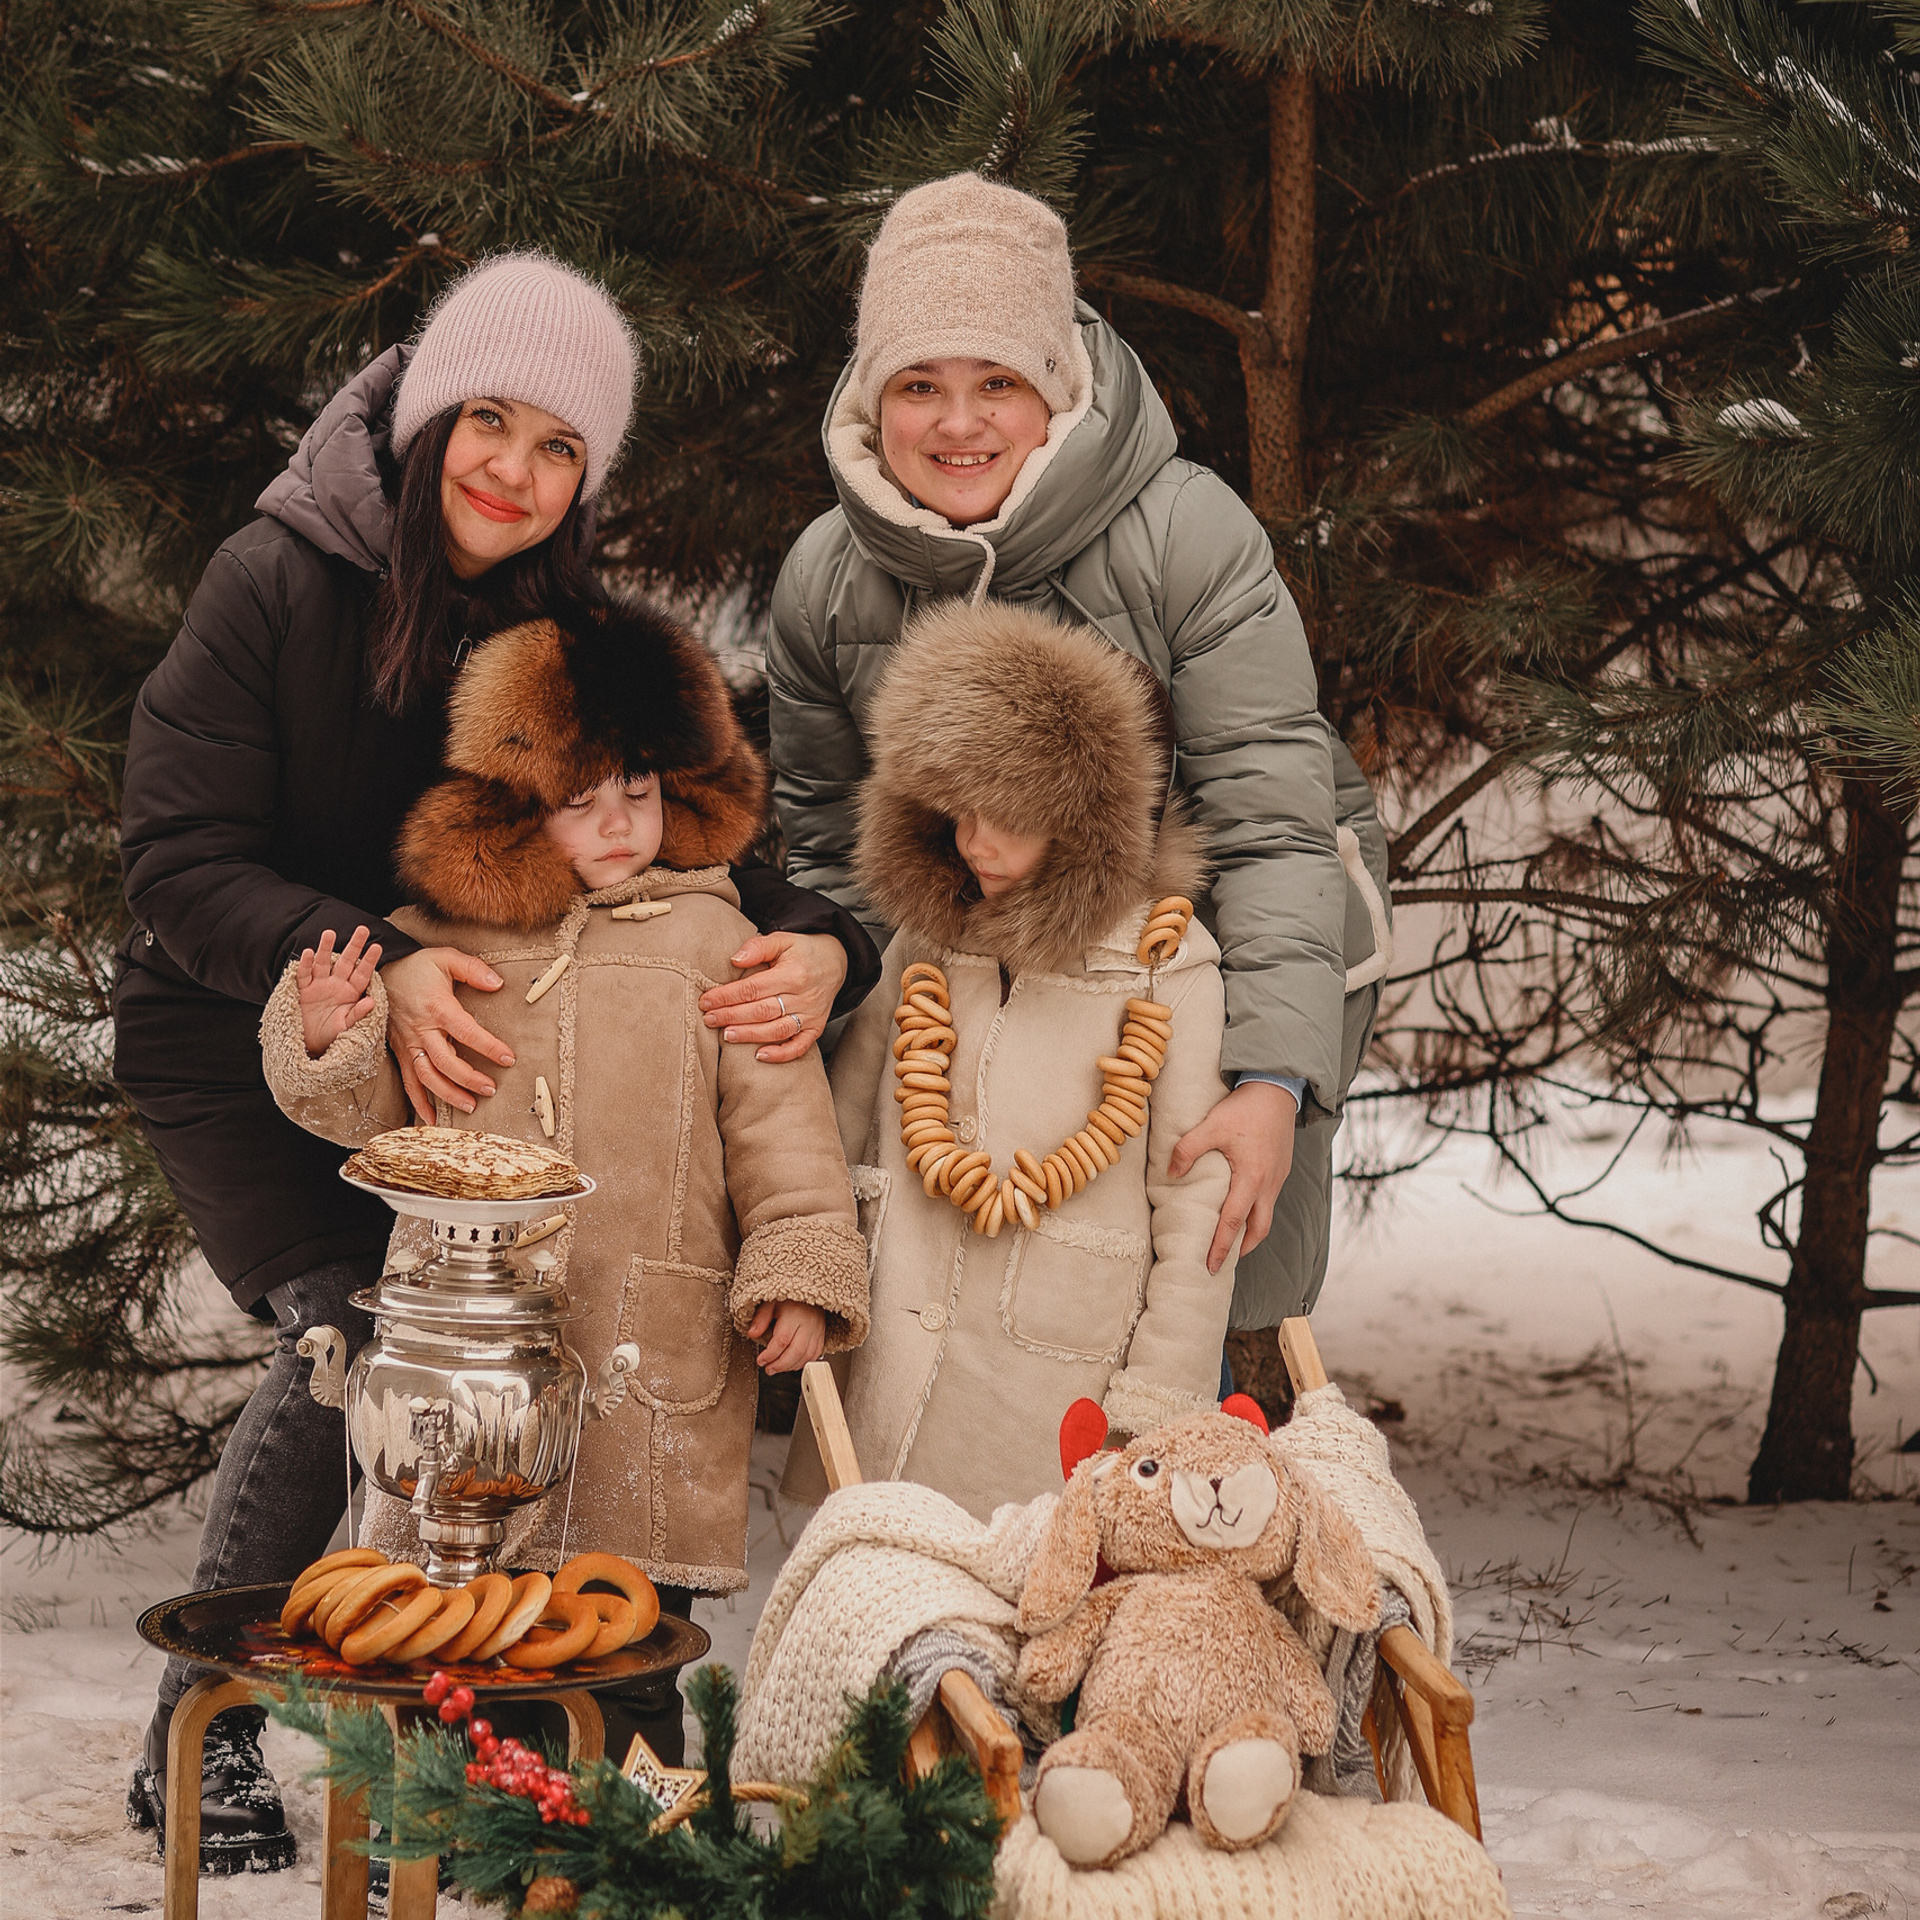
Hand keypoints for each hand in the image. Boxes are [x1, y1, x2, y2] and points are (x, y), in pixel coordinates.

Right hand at [297, 926, 382, 1057]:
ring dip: (326, 949)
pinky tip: (309, 953)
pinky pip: (304, 975)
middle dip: (354, 946)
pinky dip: (306, 965)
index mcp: (351, 992)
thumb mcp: (347, 1026)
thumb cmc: (332, 1035)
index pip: (362, 973)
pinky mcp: (303, 990)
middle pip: (346, 962)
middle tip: (363, 929)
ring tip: (329, 933)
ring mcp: (319, 985)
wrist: (309, 1045)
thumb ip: (358, 1014)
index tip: (377, 946)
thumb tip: (371, 1002)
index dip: (369, 960)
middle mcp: (336, 985)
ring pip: (323, 963)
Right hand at [380, 947, 514, 1123]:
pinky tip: (432, 1117)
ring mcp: (408, 1043)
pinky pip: (408, 1081)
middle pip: (445, 1061)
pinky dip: (419, 1102)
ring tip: (470, 1106)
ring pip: (426, 1076)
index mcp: (437, 1007)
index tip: (508, 1058)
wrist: (382, 972)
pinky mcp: (400, 1051)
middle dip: (469, 1078)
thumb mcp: (445, 958)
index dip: (488, 1046)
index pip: (466, 1032)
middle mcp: (421, 1029)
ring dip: (447, 1094)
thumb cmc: (417, 967)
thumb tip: (497, 983)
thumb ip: (472, 969)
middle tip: (491, 1089)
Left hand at [699, 930, 848, 1062]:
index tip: (706, 1001)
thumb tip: (735, 960)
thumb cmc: (804, 951)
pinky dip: (781, 1054)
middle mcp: (803, 997)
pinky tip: (760, 1055)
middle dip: (731, 1016)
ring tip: (727, 1036)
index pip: (753, 988)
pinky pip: (799, 1046)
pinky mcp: (816, 1027)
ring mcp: (810, 1015)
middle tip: (709, 1019)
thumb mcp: (783, 940)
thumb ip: (758, 947)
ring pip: (777, 1030)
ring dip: (750, 1035)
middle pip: (761, 1011)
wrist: (836, 962)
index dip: (727, 996)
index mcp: (792, 974)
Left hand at [745, 1300, 826, 1372]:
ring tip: (778, 1368)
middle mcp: (808, 1323)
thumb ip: (761, 1318)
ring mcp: (817, 1330)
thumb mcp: (771, 1303)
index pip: (782, 1340)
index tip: (761, 1360)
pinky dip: (803, 1363)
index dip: (770, 1354)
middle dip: (780, 1365)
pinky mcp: (822, 1336)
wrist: (809, 1292)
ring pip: (807, 1356)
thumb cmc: (789, 1299)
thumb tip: (752, 1333)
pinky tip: (792, 1364)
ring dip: (791, 1366)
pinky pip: (815, 1355)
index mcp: (794, 1314)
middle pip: (796, 1351)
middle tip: (769, 1369)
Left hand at [1168, 1080, 1297, 1273]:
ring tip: (1231, 1243)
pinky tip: (1242, 1211)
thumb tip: (1171, 1172)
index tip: (1210, 1265)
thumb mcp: (1212, 1126)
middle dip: (1240, 1250)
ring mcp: (1277, 1179)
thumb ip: (1188, 1149)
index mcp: (1251, 1178)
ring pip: (1265, 1217)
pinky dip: (1255, 1215)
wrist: (1277, 1090)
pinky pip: (1268, 1202)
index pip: (1234, 1222)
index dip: (1221, 1246)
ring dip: (1249, 1234)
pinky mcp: (1280, 1171)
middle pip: (1258, 1230)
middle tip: (1222, 1263)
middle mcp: (1268, 1184)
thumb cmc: (1245, 1109)